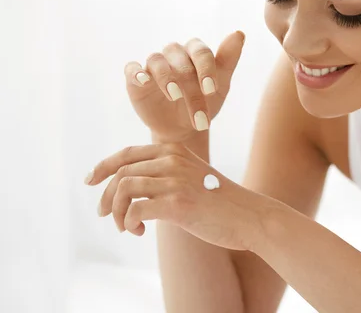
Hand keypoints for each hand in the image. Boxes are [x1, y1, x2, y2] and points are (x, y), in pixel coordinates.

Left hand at [87, 142, 264, 250]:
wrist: (248, 216)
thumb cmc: (219, 201)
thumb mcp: (192, 175)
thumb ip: (166, 173)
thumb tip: (130, 187)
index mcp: (174, 150)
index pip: (126, 154)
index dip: (103, 166)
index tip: (90, 181)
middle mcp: (173, 160)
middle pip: (120, 173)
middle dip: (106, 196)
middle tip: (106, 215)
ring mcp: (175, 180)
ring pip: (124, 189)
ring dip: (117, 212)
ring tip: (125, 227)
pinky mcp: (177, 203)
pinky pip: (136, 210)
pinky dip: (129, 223)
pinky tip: (139, 232)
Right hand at [124, 31, 244, 142]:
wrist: (183, 128)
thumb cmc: (205, 102)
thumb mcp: (220, 85)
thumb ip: (228, 59)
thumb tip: (239, 32)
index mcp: (195, 52)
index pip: (201, 52)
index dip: (206, 69)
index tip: (211, 90)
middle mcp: (174, 54)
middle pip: (181, 61)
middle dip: (191, 87)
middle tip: (199, 112)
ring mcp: (154, 65)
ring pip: (157, 61)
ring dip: (166, 78)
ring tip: (175, 96)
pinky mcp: (136, 78)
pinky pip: (132, 69)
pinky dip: (136, 73)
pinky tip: (144, 81)